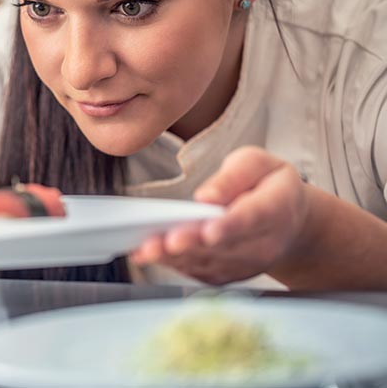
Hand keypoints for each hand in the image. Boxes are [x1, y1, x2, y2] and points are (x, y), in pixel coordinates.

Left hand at [130, 146, 308, 284]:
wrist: (291, 221)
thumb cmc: (268, 185)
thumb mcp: (257, 164)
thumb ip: (233, 176)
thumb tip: (206, 196)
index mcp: (276, 209)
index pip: (252, 219)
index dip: (229, 226)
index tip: (209, 230)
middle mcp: (265, 243)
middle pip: (225, 246)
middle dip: (192, 244)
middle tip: (165, 240)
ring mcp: (248, 264)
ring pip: (209, 263)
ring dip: (176, 258)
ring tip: (147, 249)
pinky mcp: (231, 274)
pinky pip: (201, 272)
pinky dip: (174, 265)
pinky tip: (149, 255)